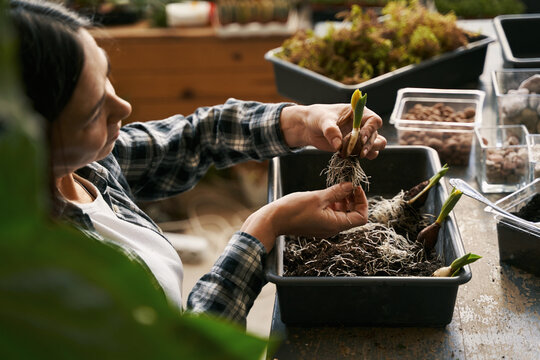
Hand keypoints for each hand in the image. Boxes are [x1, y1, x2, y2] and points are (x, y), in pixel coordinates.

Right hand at [240, 182, 367, 251]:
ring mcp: (324, 227)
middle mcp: (332, 228)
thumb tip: (350, 186)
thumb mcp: (318, 197)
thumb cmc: (293, 210)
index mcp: (335, 224)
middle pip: (352, 215)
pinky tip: (327, 193)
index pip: (361, 217)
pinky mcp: (316, 223)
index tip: (356, 188)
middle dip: (353, 199)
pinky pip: (331, 214)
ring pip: (341, 213)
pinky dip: (333, 203)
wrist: (273, 220)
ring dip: (343, 200)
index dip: (362, 201)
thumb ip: (337, 192)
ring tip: (337, 186)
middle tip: (348, 184)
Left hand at [280, 103, 386, 159]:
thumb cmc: (317, 117)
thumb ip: (330, 131)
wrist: (309, 128)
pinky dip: (358, 157)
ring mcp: (360, 137)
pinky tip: (344, 155)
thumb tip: (338, 145)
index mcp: (358, 112)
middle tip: (356, 151)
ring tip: (352, 153)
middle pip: (376, 136)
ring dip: (368, 152)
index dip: (370, 130)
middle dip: (368, 145)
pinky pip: (366, 154)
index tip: (361, 138)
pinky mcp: (355, 147)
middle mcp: (362, 124)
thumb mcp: (322, 120)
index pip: (374, 120)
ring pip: (376, 146)